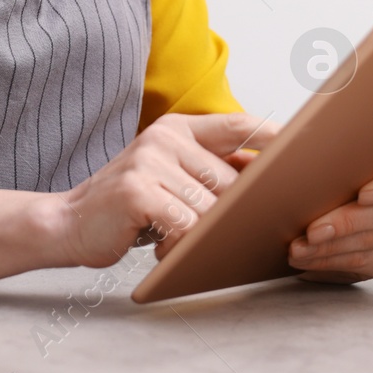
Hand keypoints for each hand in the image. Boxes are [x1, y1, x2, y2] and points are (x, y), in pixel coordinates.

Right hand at [48, 112, 280, 267]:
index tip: (304, 148)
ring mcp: (150, 162)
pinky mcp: (139, 190)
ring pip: (209, 206)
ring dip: (202, 233)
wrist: (67, 222)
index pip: (236, 125)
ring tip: (177, 240)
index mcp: (176, 130)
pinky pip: (185, 224)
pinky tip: (163, 247)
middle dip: (234, 211)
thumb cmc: (128, 206)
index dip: (273, 135)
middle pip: (229, 179)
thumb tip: (265, 179)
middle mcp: (164, 138)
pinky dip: (182, 243)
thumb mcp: (168, 177)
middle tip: (229, 232)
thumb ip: (208, 172)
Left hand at [287, 155, 372, 283]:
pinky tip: (305, 260)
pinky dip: (329, 262)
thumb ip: (313, 143)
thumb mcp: (315, 149)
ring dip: (330, 246)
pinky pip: (361, 264)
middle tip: (312, 230)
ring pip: (370, 242)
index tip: (364, 193)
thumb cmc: (316, 168)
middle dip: (345, 222)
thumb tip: (286, 141)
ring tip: (297, 247)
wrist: (308, 203)